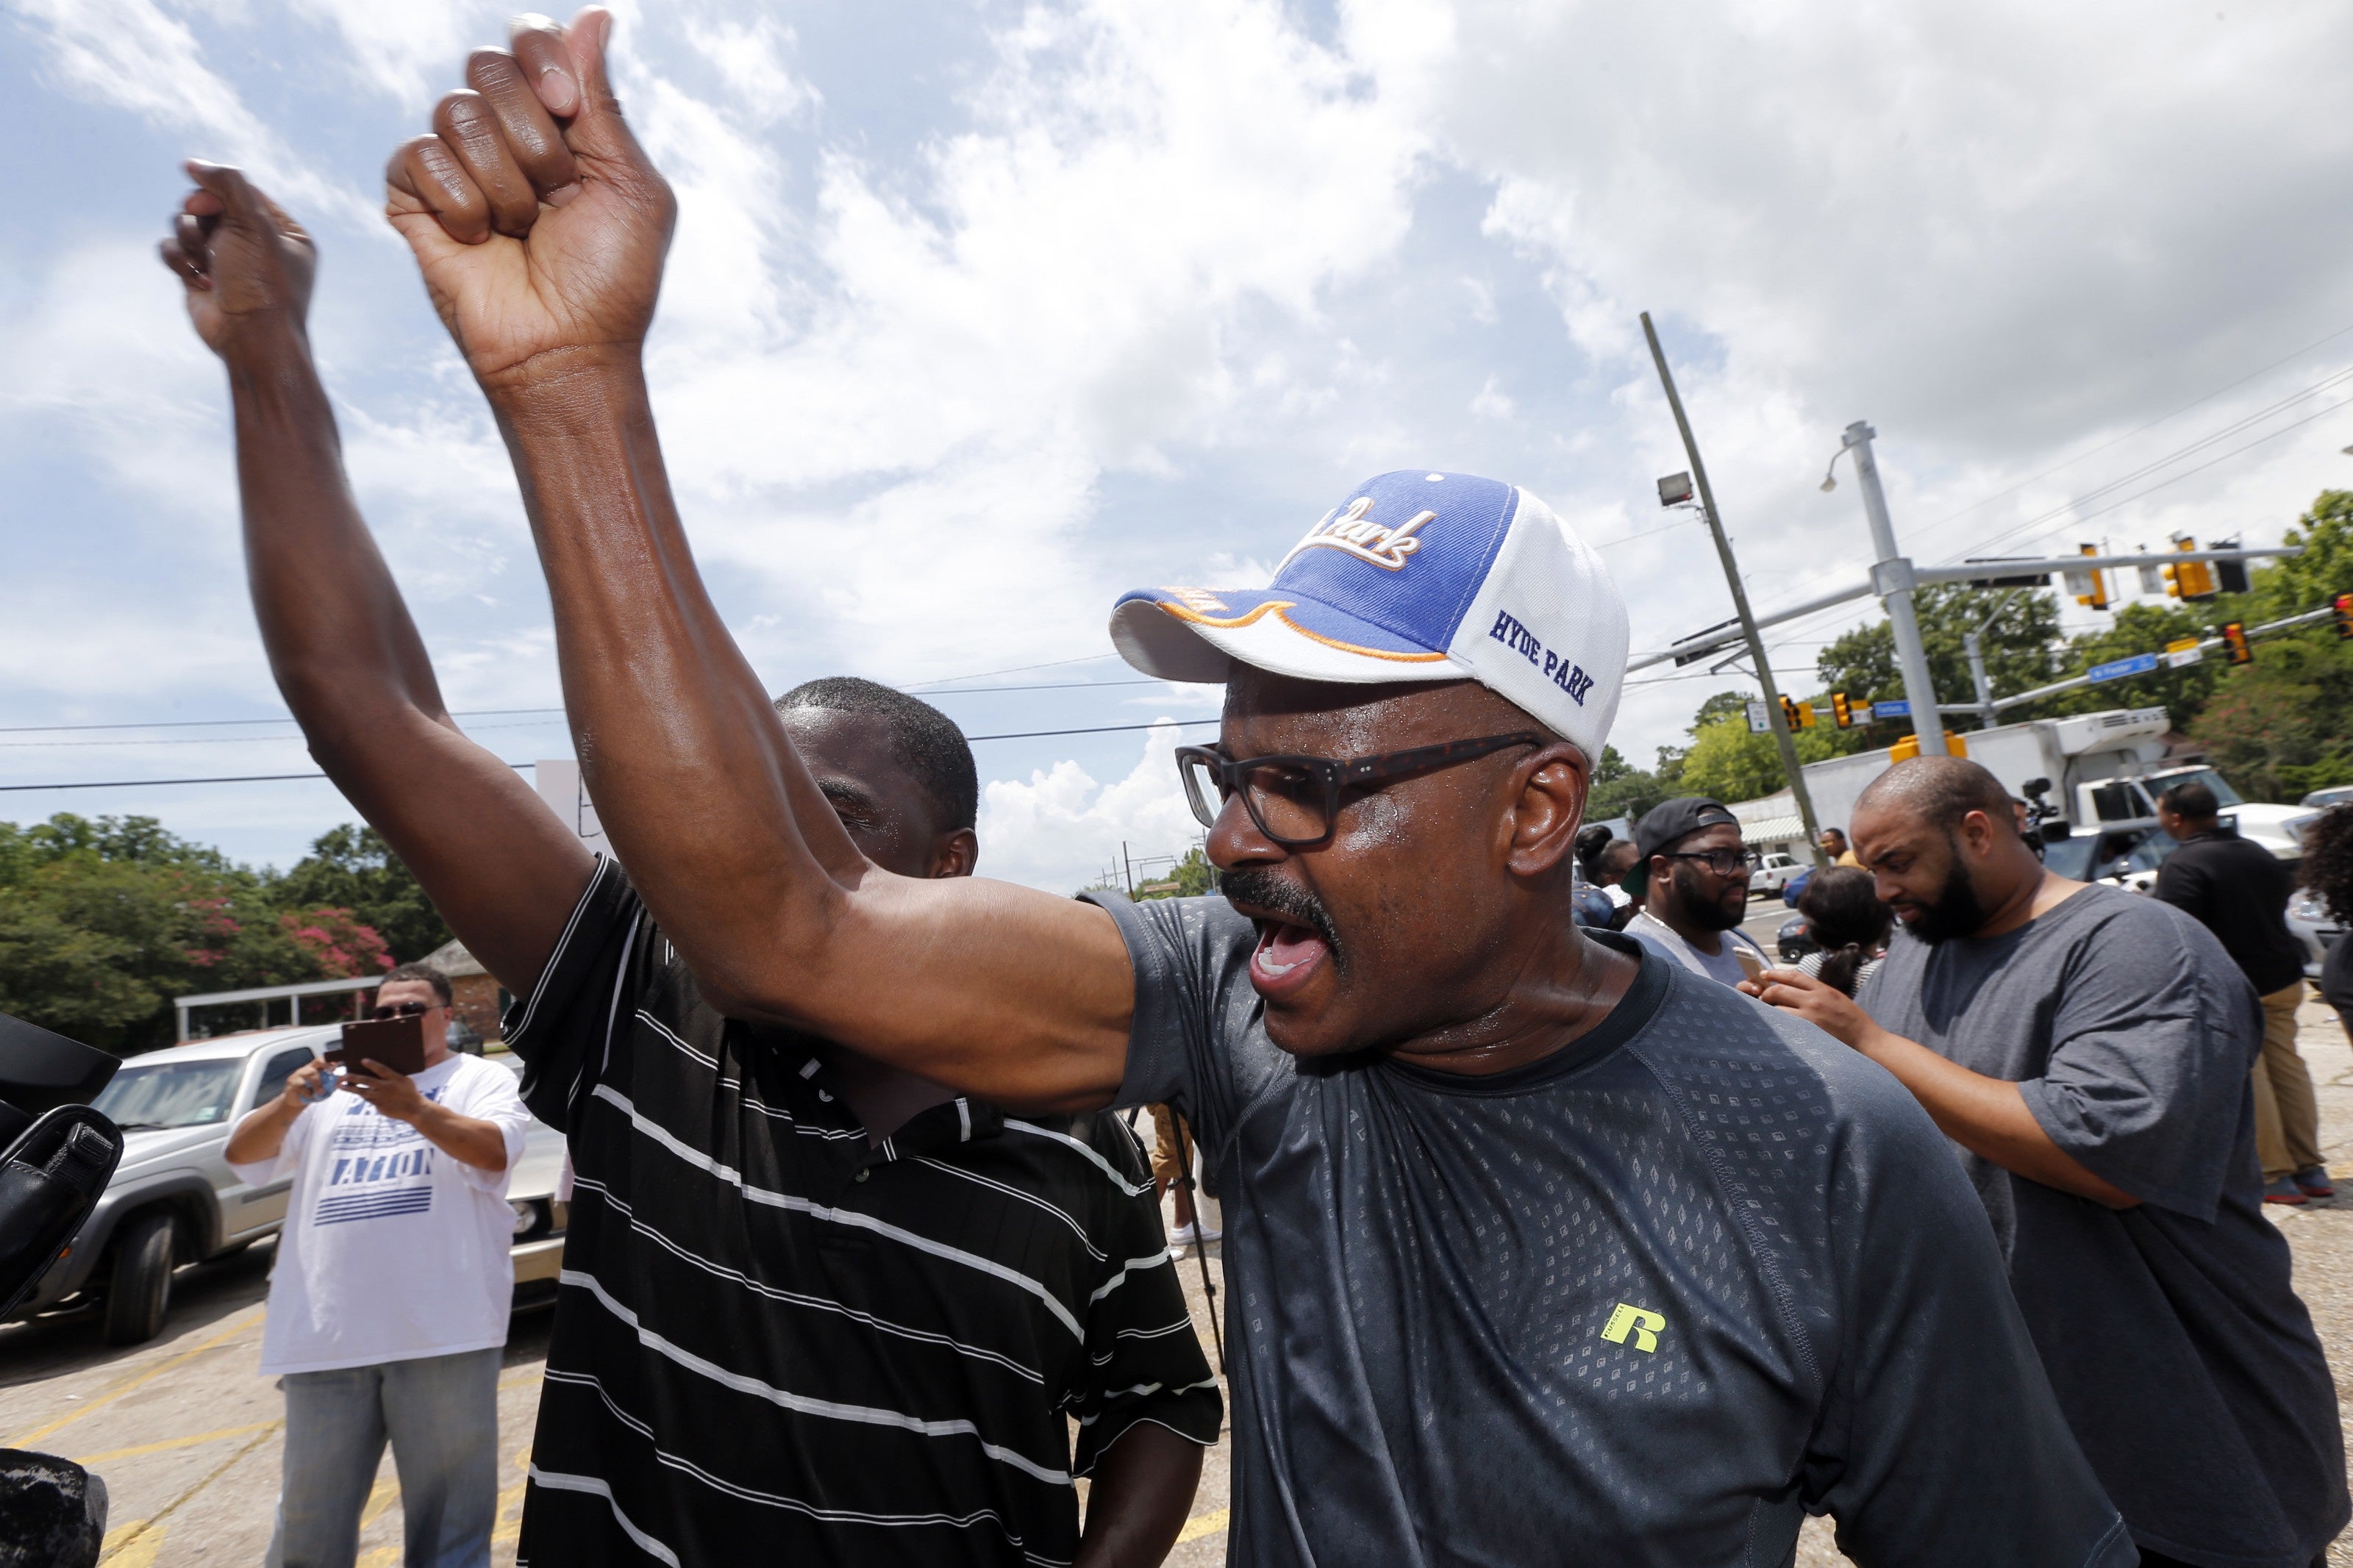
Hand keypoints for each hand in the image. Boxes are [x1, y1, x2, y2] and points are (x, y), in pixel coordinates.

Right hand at [159, 164, 314, 365]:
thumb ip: (228, 184)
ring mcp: (226, 261)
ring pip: (186, 224)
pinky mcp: (199, 277)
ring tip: (203, 261)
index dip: (215, 190)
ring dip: (188, 237)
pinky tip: (194, 278)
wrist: (250, 341)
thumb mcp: (254, 224)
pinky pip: (173, 249)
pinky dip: (177, 259)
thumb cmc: (262, 284)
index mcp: (283, 232)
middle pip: (209, 203)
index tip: (204, 202)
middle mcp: (255, 244)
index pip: (241, 191)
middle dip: (198, 214)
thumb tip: (193, 163)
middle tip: (201, 228)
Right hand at [279, 1058, 335, 1112]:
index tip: (337, 1064)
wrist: (296, 1101)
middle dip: (325, 1064)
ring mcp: (298, 1075)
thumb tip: (343, 1079)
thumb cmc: (311, 1092)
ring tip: (322, 1092)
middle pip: (317, 1062)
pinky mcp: (292, 1083)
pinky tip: (310, 1097)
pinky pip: (300, 1085)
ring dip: (317, 1083)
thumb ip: (332, 1083)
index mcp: (316, 1068)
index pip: (323, 1060)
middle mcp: (307, 1069)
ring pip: (309, 1073)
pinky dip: (307, 1092)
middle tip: (333, 1070)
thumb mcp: (323, 1088)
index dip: (330, 1060)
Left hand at [341, 1059, 429, 1122]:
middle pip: (366, 1081)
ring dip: (350, 1088)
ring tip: (340, 1086)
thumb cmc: (410, 1092)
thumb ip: (393, 1076)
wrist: (414, 1109)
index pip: (381, 1070)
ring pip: (362, 1092)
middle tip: (342, 1076)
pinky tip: (355, 1092)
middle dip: (353, 1078)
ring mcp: (382, 1098)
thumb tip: (380, 1071)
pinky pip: (368, 1099)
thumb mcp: (405, 1080)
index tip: (362, 1060)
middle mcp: (386, 1087)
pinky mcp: (379, 1106)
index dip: (372, 1065)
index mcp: (395, 1079)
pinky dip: (362, 1095)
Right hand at [385, 9, 674, 390]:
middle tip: (556, 196)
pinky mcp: (413, 195)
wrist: (566, 349)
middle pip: (489, 65)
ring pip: (456, 112)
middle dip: (534, 137)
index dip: (543, 60)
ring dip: (505, 183)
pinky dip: (460, 202)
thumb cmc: (611, 279)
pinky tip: (481, 240)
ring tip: (522, 230)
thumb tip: (597, 14)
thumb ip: (604, 101)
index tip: (567, 109)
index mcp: (559, 120)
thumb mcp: (631, 185)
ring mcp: (455, 161)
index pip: (530, 39)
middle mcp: (503, 131)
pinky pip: (418, 155)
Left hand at [1739, 967, 1883, 1051]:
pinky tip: (1774, 1027)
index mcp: (1823, 989)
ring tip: (1767, 1014)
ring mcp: (1810, 1016)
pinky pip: (1784, 1024)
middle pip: (1780, 989)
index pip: (1793, 976)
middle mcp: (1815, 999)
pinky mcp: (1807, 1032)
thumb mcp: (1836, 998)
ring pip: (1778, 1008)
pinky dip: (1776, 1024)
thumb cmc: (1852, 1020)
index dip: (1775, 973)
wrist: (1866, 1039)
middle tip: (1761, 998)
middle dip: (1766, 993)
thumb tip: (1794, 989)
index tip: (1764, 974)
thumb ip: (1817, 992)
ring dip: (1769, 1010)